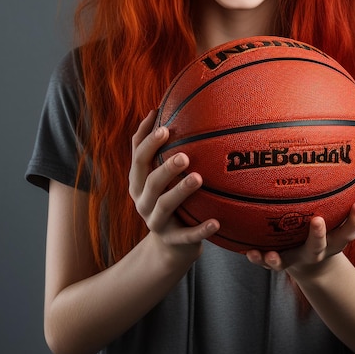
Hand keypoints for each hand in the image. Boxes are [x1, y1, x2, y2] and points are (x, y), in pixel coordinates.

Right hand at [128, 110, 219, 255]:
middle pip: (149, 181)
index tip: (164, 127)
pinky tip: (217, 222)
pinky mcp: (172, 240)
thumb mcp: (157, 174)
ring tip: (198, 178)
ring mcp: (156, 222)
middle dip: (164, 167)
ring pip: (164, 206)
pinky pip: (187, 235)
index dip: (148, 142)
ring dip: (180, 191)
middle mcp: (142, 201)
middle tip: (184, 155)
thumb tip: (156, 108)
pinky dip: (201, 229)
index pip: (138, 158)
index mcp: (138, 181)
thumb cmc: (166, 197)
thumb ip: (156, 147)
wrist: (169, 246)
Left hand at [246, 171, 354, 272]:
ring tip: (313, 223)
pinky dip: (264, 258)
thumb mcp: (328, 206)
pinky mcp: (288, 261)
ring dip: (313, 238)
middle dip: (348, 221)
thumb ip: (332, 181)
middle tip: (330, 212)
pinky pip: (276, 262)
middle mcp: (331, 243)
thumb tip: (337, 140)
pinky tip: (249, 252)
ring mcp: (310, 254)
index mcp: (342, 229)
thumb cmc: (320, 225)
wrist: (307, 264)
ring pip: (313, 250)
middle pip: (344, 235)